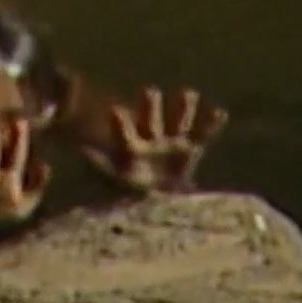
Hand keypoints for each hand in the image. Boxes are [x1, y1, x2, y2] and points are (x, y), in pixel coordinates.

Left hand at [89, 86, 227, 194]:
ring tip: (187, 93)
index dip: (120, 125)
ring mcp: (171, 144)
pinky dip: (210, 125)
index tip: (114, 111)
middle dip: (150, 108)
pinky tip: (220, 112)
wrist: (159, 209)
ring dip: (182, 109)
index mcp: (130, 148)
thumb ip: (100, 166)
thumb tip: (81, 152)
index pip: (124, 135)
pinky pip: (202, 136)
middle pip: (150, 120)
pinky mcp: (190, 151)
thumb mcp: (115, 182)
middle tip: (149, 93)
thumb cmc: (133, 197)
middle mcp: (150, 141)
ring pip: (176, 122)